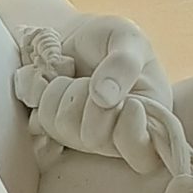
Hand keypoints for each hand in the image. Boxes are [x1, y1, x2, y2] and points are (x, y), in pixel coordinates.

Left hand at [22, 15, 172, 171]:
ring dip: (65, 92)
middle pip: (95, 139)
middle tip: (93, 78)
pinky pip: (41, 121)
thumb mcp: (128, 38)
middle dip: (88, 98)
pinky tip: (59, 84)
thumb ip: (124, 63)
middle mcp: (118, 137)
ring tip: (76, 78)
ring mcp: (85, 138)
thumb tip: (105, 98)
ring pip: (64, 128)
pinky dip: (44, 95)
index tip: (130, 103)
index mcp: (150, 120)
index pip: (142, 154)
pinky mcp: (57, 133)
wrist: (78, 38)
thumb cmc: (112, 38)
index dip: (130, 131)